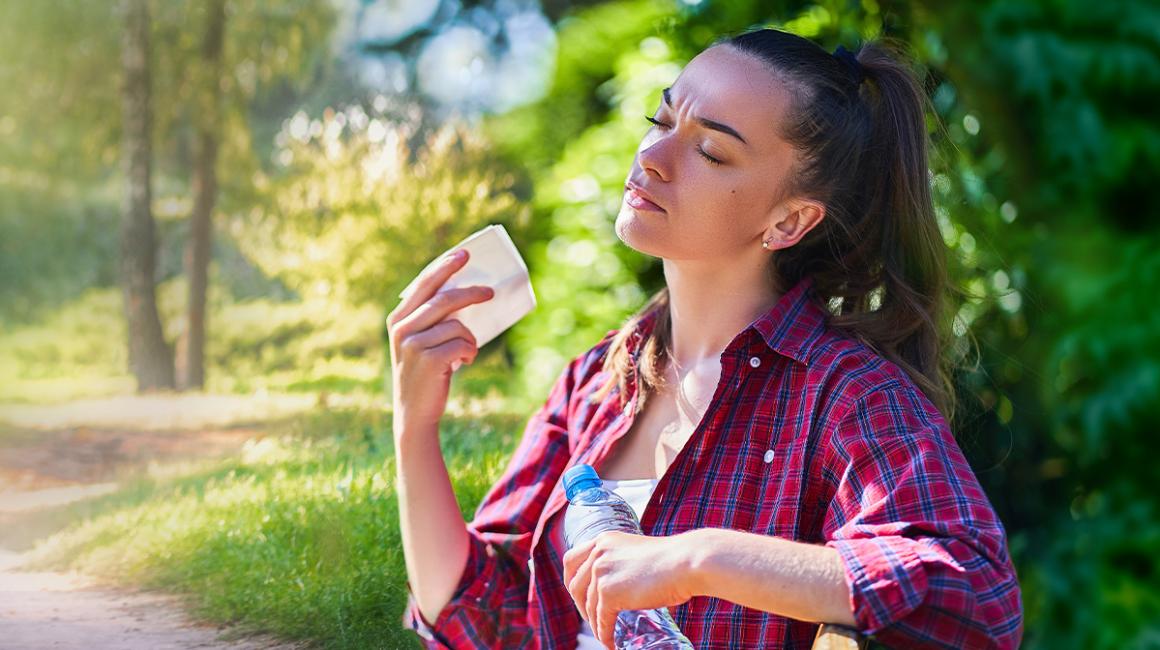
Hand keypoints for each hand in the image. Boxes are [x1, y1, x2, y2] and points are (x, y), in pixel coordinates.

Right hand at [387, 248, 494, 429]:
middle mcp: (402, 329)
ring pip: (457, 325)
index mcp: (398, 319)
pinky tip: (465, 362)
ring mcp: (412, 344)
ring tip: (468, 350)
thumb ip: (433, 320)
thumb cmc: (426, 372)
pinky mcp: (428, 360)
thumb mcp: (422, 342)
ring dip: (470, 338)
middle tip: (490, 291)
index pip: (424, 284)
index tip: (464, 253)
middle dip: (471, 292)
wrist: (415, 412)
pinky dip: (470, 352)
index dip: (444, 266)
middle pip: (444, 299)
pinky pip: (462, 344)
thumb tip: (467, 294)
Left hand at [562, 530, 699, 648]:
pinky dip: (604, 634)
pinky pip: (601, 619)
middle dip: (581, 605)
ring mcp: (601, 572)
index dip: (571, 580)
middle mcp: (598, 553)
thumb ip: (624, 564)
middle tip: (593, 618)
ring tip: (605, 634)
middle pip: (574, 584)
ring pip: (588, 606)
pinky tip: (611, 642)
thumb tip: (622, 586)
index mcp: (604, 540)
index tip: (579, 595)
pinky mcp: (609, 593)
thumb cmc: (673, 560)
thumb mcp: (638, 554)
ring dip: (595, 624)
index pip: (571, 560)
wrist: (687, 562)